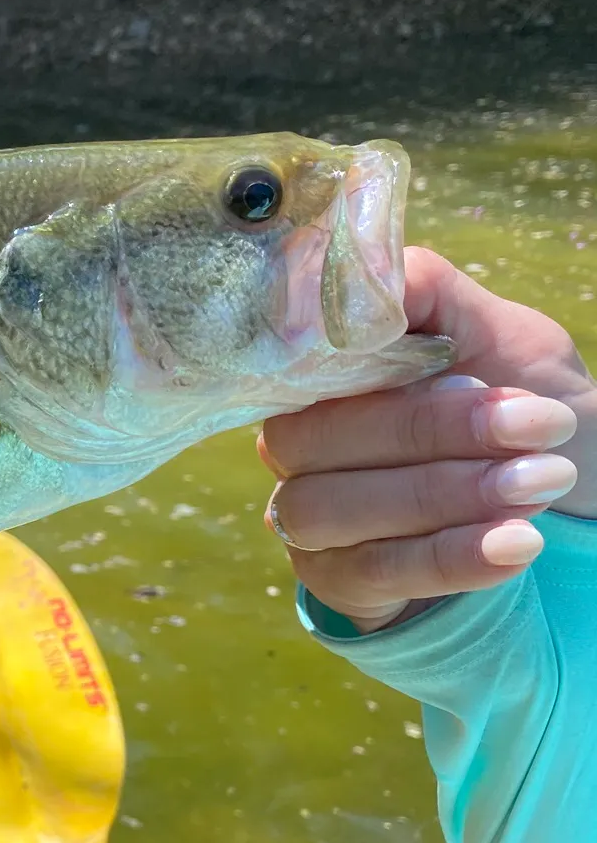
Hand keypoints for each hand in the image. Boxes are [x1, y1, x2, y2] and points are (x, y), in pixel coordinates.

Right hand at [258, 247, 596, 631]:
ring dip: (442, 496)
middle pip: (311, 437)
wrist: (550, 497)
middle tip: (541, 427)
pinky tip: (516, 545)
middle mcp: (292, 440)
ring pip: (331, 506)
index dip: (371, 364)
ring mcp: (300, 512)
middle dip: (429, 432)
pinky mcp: (330, 577)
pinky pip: (371, 571)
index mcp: (318, 369)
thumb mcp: (492, 330)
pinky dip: (449, 557)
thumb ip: (425, 290)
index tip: (472, 373)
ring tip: (542, 484)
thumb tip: (361, 266)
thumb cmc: (513, 401)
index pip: (297, 359)